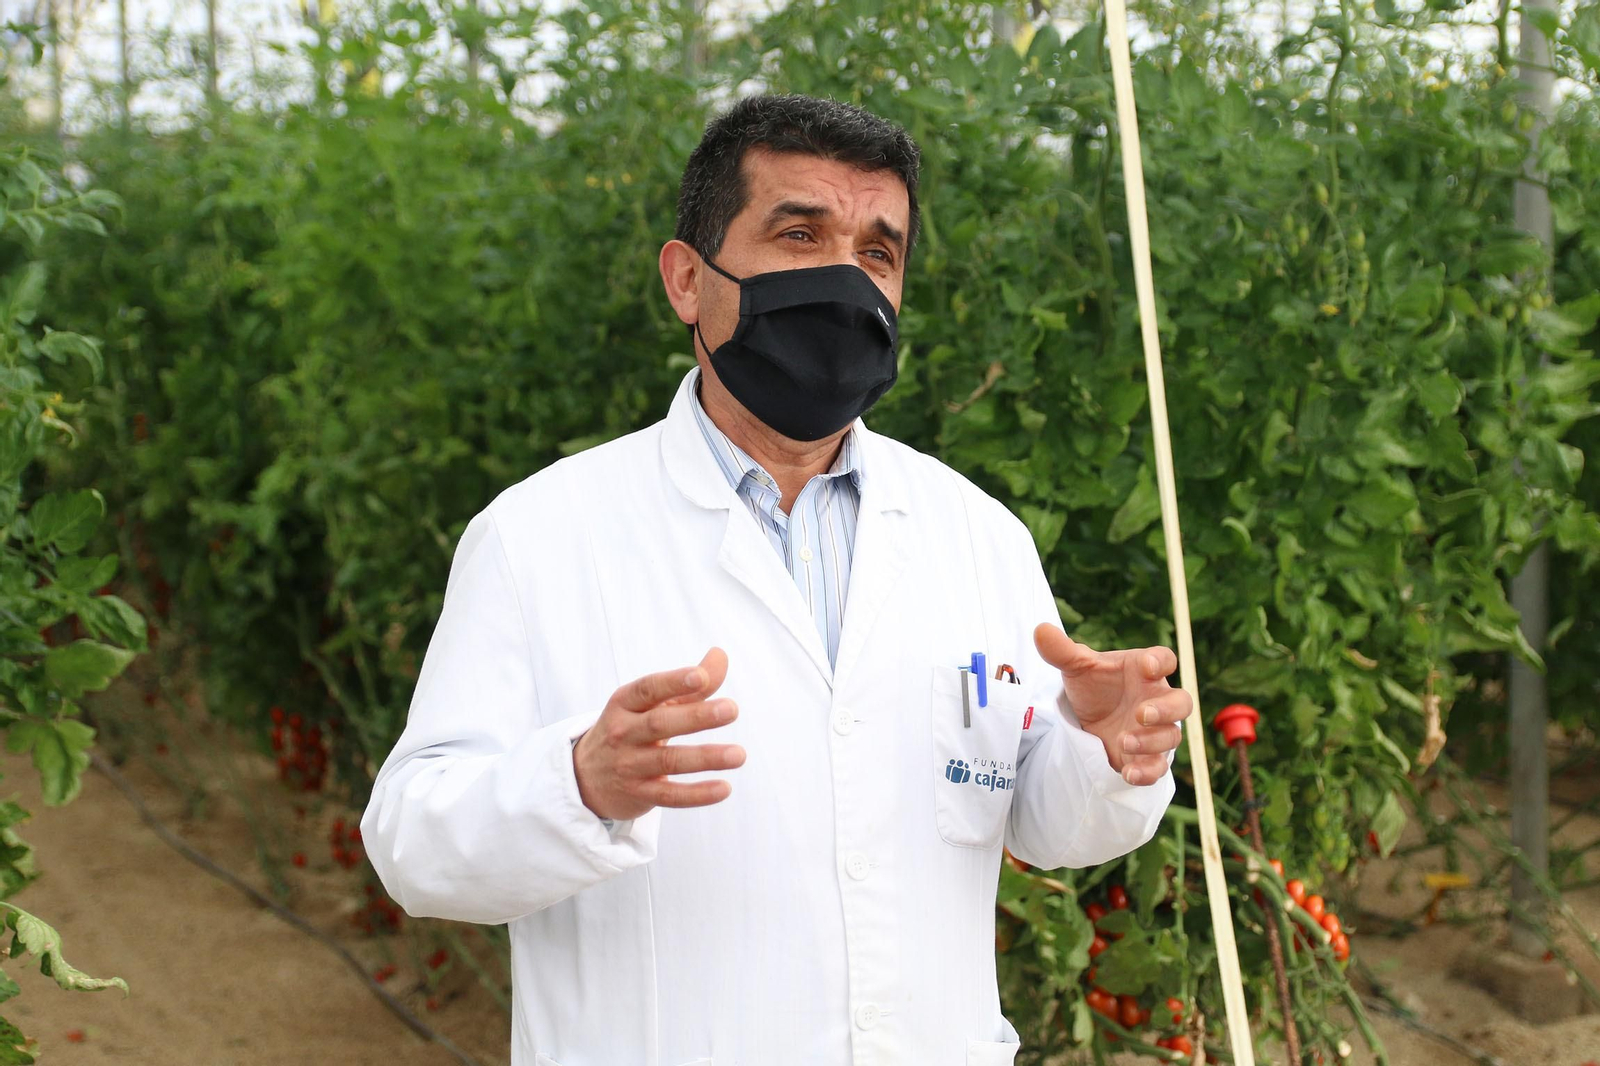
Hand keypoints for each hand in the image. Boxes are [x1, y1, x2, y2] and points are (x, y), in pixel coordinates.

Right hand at [572, 647, 744, 820]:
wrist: (587, 777)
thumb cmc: (631, 729)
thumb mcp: (651, 705)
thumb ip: (689, 685)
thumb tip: (721, 654)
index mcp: (625, 703)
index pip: (648, 689)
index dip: (674, 682)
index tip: (701, 676)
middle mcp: (623, 733)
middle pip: (660, 723)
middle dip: (696, 717)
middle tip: (732, 709)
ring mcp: (629, 765)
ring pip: (669, 761)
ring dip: (705, 758)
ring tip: (739, 755)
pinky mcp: (639, 794)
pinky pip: (670, 796)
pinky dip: (697, 794)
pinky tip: (724, 788)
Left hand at [1033, 624, 1191, 785]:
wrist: (1089, 718)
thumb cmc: (1094, 686)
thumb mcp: (1076, 668)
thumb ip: (1062, 651)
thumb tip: (1040, 630)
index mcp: (1144, 670)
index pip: (1164, 659)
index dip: (1161, 662)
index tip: (1148, 666)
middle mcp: (1157, 699)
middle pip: (1181, 703)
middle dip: (1166, 709)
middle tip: (1141, 713)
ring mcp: (1156, 730)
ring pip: (1171, 736)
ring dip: (1151, 741)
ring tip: (1123, 741)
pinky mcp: (1148, 756)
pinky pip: (1158, 767)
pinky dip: (1147, 772)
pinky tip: (1128, 772)